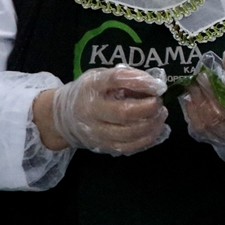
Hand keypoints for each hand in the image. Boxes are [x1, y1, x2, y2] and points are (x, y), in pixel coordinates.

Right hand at [43, 65, 168, 154]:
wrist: (64, 116)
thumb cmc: (90, 93)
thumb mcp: (101, 77)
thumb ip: (124, 78)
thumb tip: (155, 84)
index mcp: (91, 86)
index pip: (116, 79)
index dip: (141, 81)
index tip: (158, 85)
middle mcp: (91, 109)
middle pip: (124, 112)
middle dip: (149, 108)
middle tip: (159, 102)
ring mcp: (95, 131)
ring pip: (129, 133)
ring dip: (152, 124)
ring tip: (161, 115)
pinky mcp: (102, 146)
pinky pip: (128, 147)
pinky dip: (147, 139)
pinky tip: (155, 129)